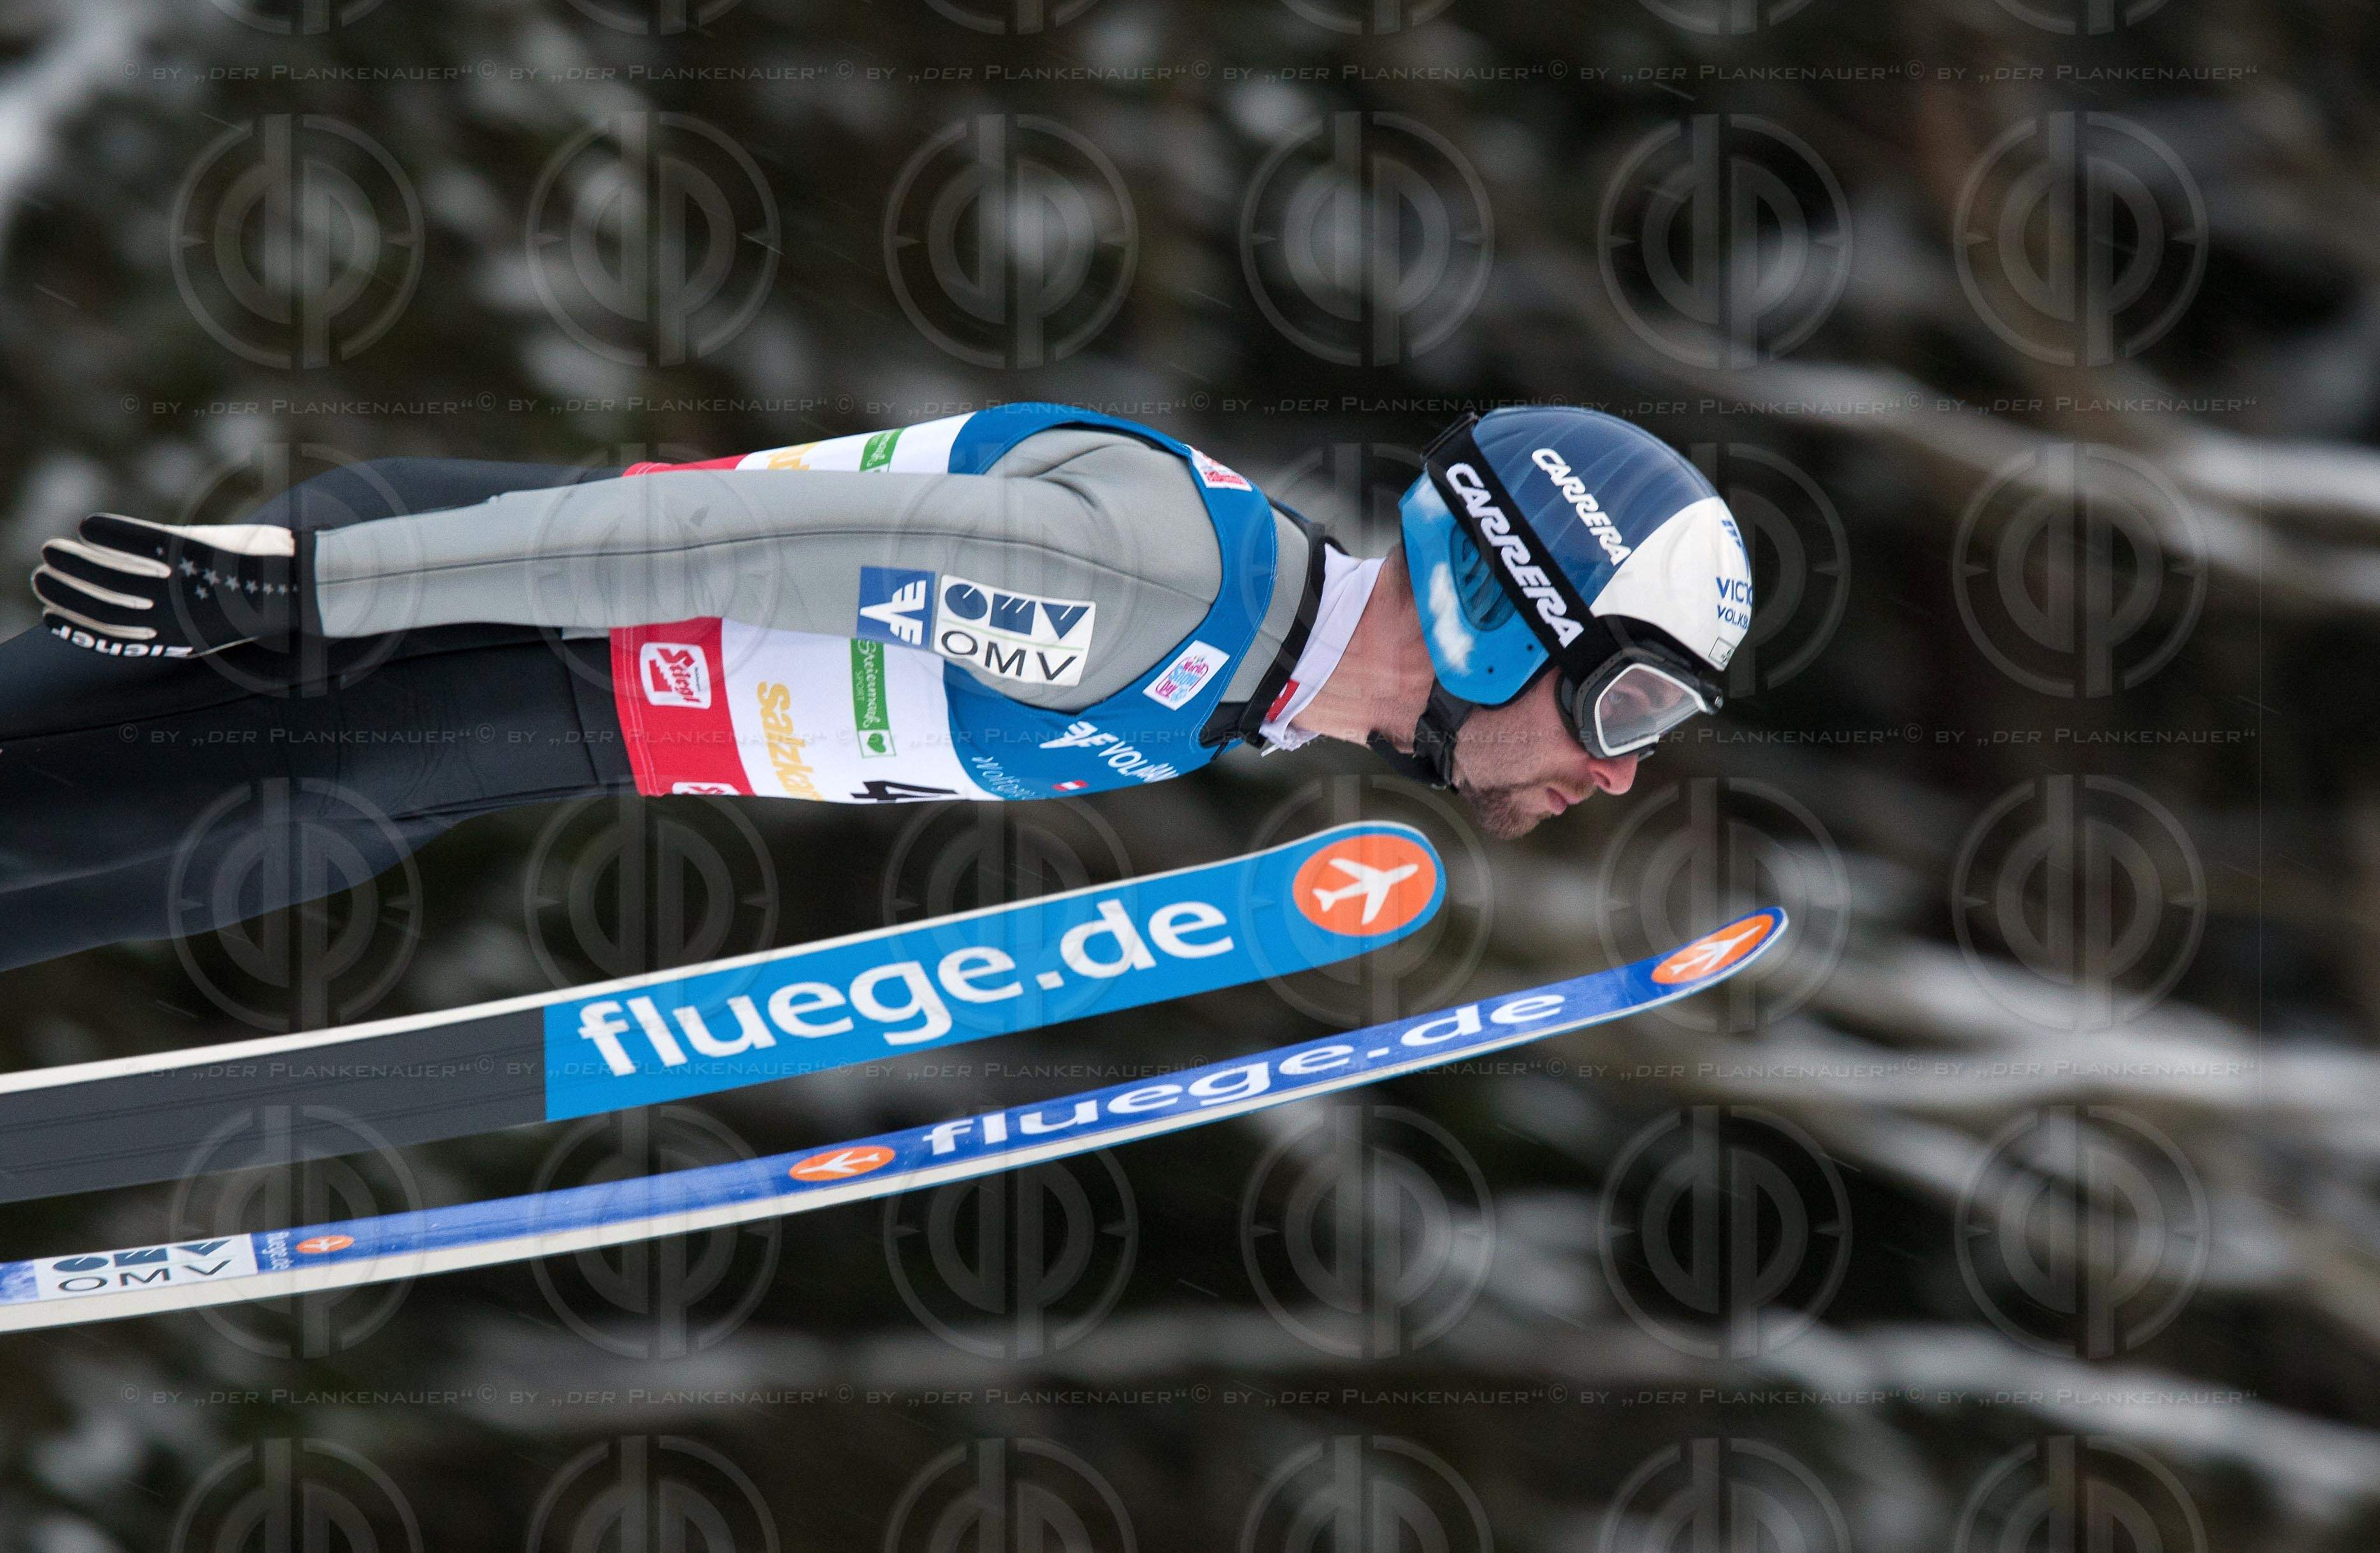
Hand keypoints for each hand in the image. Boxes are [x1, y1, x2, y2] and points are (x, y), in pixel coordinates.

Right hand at [32, 514, 313, 656]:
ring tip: (51, 550)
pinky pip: (138, 545)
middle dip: (65, 594)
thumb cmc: (274, 596)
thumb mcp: (225, 614)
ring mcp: (183, 588)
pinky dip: (109, 534)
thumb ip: (187, 611)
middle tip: (41, 575)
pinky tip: (86, 523)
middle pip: (104, 610)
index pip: (117, 640)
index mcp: (185, 641)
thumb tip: (155, 596)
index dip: (79, 631)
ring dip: (74, 564)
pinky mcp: (194, 554)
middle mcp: (178, 621)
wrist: (314, 585)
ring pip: (111, 578)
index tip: (50, 616)